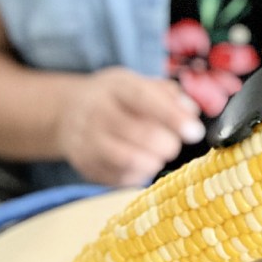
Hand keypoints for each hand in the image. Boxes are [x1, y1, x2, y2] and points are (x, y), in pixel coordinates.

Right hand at [56, 67, 204, 186]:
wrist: (67, 113)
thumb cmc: (115, 98)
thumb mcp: (137, 83)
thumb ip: (168, 94)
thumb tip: (191, 112)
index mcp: (115, 86)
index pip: (144, 99)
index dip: (172, 117)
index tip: (195, 132)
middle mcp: (96, 112)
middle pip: (141, 134)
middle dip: (168, 144)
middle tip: (173, 144)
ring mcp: (87, 141)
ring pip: (130, 160)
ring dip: (154, 161)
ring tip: (157, 155)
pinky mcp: (86, 166)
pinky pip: (121, 178)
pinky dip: (139, 174)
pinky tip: (139, 163)